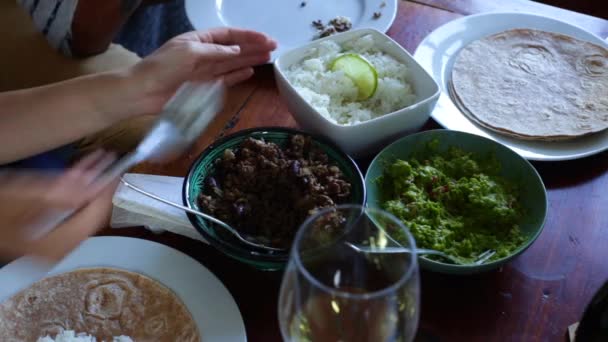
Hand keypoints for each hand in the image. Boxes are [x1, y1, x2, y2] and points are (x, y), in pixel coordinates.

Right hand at [0, 150, 118, 261]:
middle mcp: (59, 251)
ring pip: (81, 212)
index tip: (115, 168)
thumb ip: (58, 193)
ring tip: (95, 162)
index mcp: (55, 247)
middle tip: (105, 159)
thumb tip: (92, 188)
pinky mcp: (47, 237)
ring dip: (88, 186)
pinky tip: (77, 177)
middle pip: (90, 215)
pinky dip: (75, 194)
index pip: (93, 217)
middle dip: (98, 185)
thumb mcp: (22, 195)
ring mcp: (53, 246)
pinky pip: (70, 214)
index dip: (106, 191)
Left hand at [127, 27, 276, 115]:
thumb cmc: (162, 67)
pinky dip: (238, 75)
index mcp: (199, 40)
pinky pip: (225, 78)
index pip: (229, 35)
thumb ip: (215, 51)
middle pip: (234, 48)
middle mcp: (204, 53)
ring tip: (268, 57)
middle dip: (253, 47)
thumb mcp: (189, 52)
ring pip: (233, 63)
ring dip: (250, 59)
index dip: (248, 36)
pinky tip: (250, 71)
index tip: (266, 39)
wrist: (143, 91)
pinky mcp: (203, 87)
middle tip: (274, 48)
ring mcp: (204, 70)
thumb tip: (237, 50)